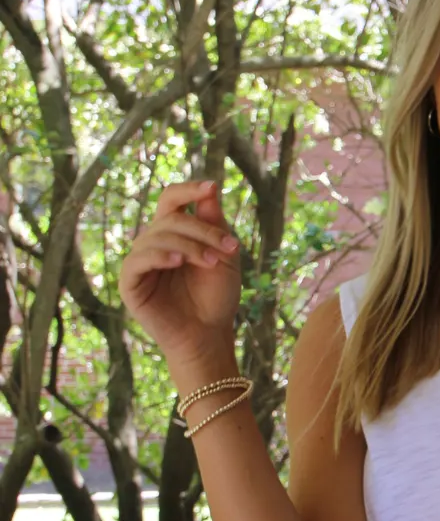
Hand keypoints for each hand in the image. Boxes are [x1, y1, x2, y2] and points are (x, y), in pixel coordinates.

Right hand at [119, 181, 241, 363]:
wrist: (209, 334)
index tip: (210, 187)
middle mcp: (154, 243)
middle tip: (229, 248)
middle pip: (171, 219)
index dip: (188, 190)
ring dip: (189, 247)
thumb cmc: (217, 296)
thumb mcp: (224, 256)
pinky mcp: (130, 282)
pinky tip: (178, 262)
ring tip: (211, 263)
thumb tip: (211, 187)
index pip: (171, 200)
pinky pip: (138, 260)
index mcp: (174, 233)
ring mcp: (140, 262)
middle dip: (203, 231)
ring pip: (157, 237)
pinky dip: (159, 256)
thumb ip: (215, 224)